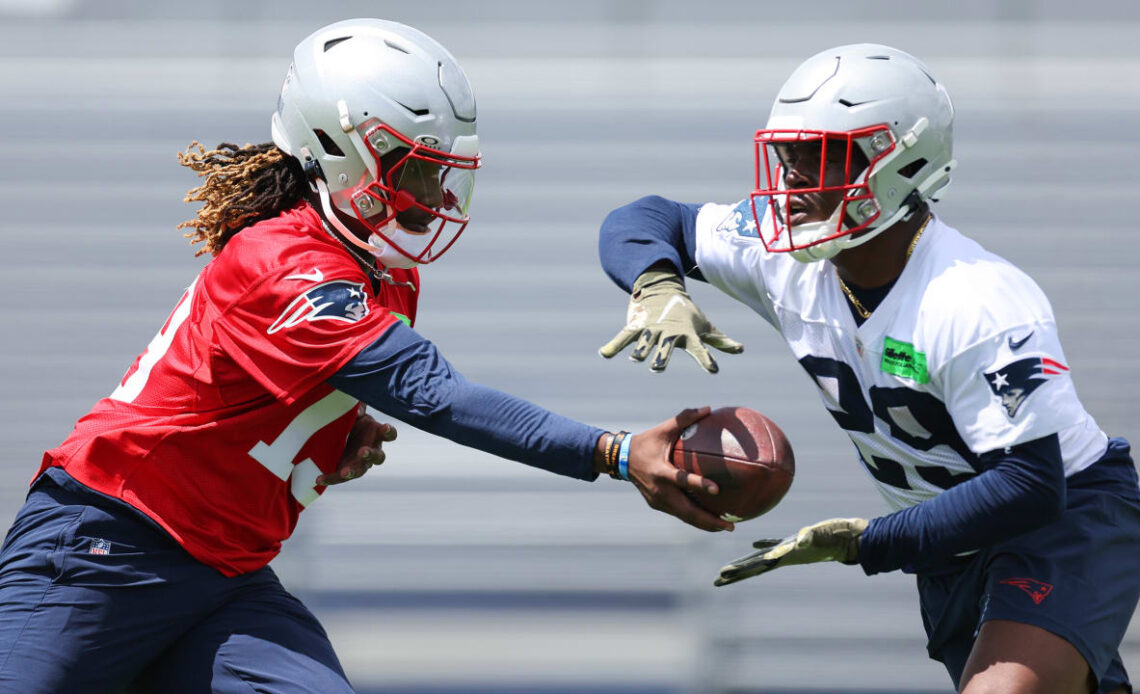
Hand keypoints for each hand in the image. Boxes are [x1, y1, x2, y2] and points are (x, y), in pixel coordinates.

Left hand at [316, 411, 397, 485]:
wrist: (342, 433)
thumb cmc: (354, 420)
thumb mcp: (356, 411)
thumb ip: (359, 408)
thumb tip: (357, 412)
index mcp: (377, 435)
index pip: (390, 434)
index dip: (389, 431)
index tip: (385, 427)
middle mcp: (373, 450)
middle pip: (378, 457)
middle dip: (370, 454)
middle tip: (362, 451)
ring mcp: (360, 463)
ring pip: (360, 470)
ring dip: (353, 471)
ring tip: (344, 472)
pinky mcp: (346, 470)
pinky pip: (339, 477)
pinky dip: (331, 479)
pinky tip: (319, 479)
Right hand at [598, 268, 742, 372]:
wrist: (662, 288)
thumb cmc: (687, 313)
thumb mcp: (705, 325)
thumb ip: (720, 341)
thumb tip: (741, 349)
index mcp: (687, 333)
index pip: (699, 348)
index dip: (706, 359)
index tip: (713, 369)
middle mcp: (669, 331)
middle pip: (666, 346)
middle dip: (661, 356)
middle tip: (657, 368)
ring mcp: (652, 327)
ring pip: (644, 340)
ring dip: (640, 349)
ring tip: (636, 358)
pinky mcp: (637, 324)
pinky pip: (624, 336)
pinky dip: (614, 344)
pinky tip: (605, 354)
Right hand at [626, 407, 734, 531]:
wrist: (622, 460)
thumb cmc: (647, 442)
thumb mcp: (663, 429)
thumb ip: (684, 418)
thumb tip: (708, 408)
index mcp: (660, 472)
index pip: (681, 480)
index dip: (698, 485)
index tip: (717, 490)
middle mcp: (659, 491)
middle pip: (687, 512)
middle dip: (708, 521)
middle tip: (730, 526)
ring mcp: (658, 501)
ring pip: (684, 517)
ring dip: (704, 524)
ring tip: (726, 527)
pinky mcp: (658, 505)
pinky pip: (679, 514)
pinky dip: (695, 518)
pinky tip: (711, 520)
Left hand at [714, 517, 867, 585]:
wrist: (852, 538)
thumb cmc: (837, 535)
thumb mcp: (822, 534)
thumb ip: (810, 538)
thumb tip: (801, 541)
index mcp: (786, 556)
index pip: (757, 564)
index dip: (740, 570)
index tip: (722, 575)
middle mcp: (785, 556)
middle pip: (755, 567)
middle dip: (735, 574)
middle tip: (716, 582)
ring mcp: (790, 550)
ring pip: (761, 557)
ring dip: (745, 563)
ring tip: (728, 570)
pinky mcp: (796, 541)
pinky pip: (774, 544)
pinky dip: (762, 544)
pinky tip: (753, 543)